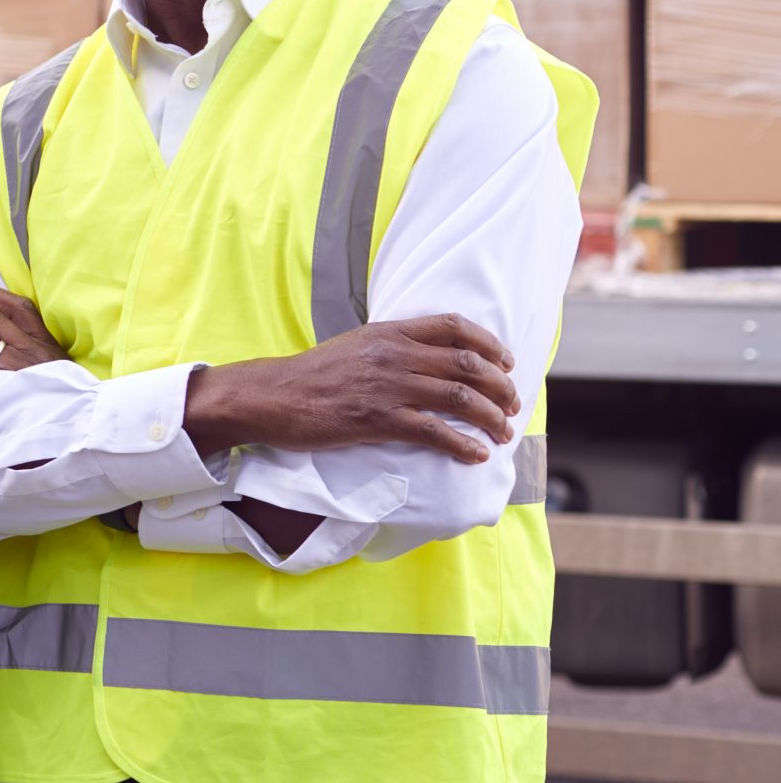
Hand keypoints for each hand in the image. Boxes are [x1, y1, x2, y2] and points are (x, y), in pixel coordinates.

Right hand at [186, 313, 520, 464]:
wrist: (271, 396)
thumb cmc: (311, 376)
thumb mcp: (355, 346)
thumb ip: (391, 348)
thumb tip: (426, 360)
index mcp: (390, 333)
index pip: (455, 326)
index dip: (490, 344)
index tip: (506, 363)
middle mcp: (395, 355)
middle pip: (468, 364)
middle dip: (501, 386)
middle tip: (512, 404)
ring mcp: (388, 387)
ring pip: (460, 398)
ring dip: (492, 417)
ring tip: (503, 431)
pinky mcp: (378, 420)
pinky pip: (435, 432)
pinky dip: (463, 445)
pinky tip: (476, 455)